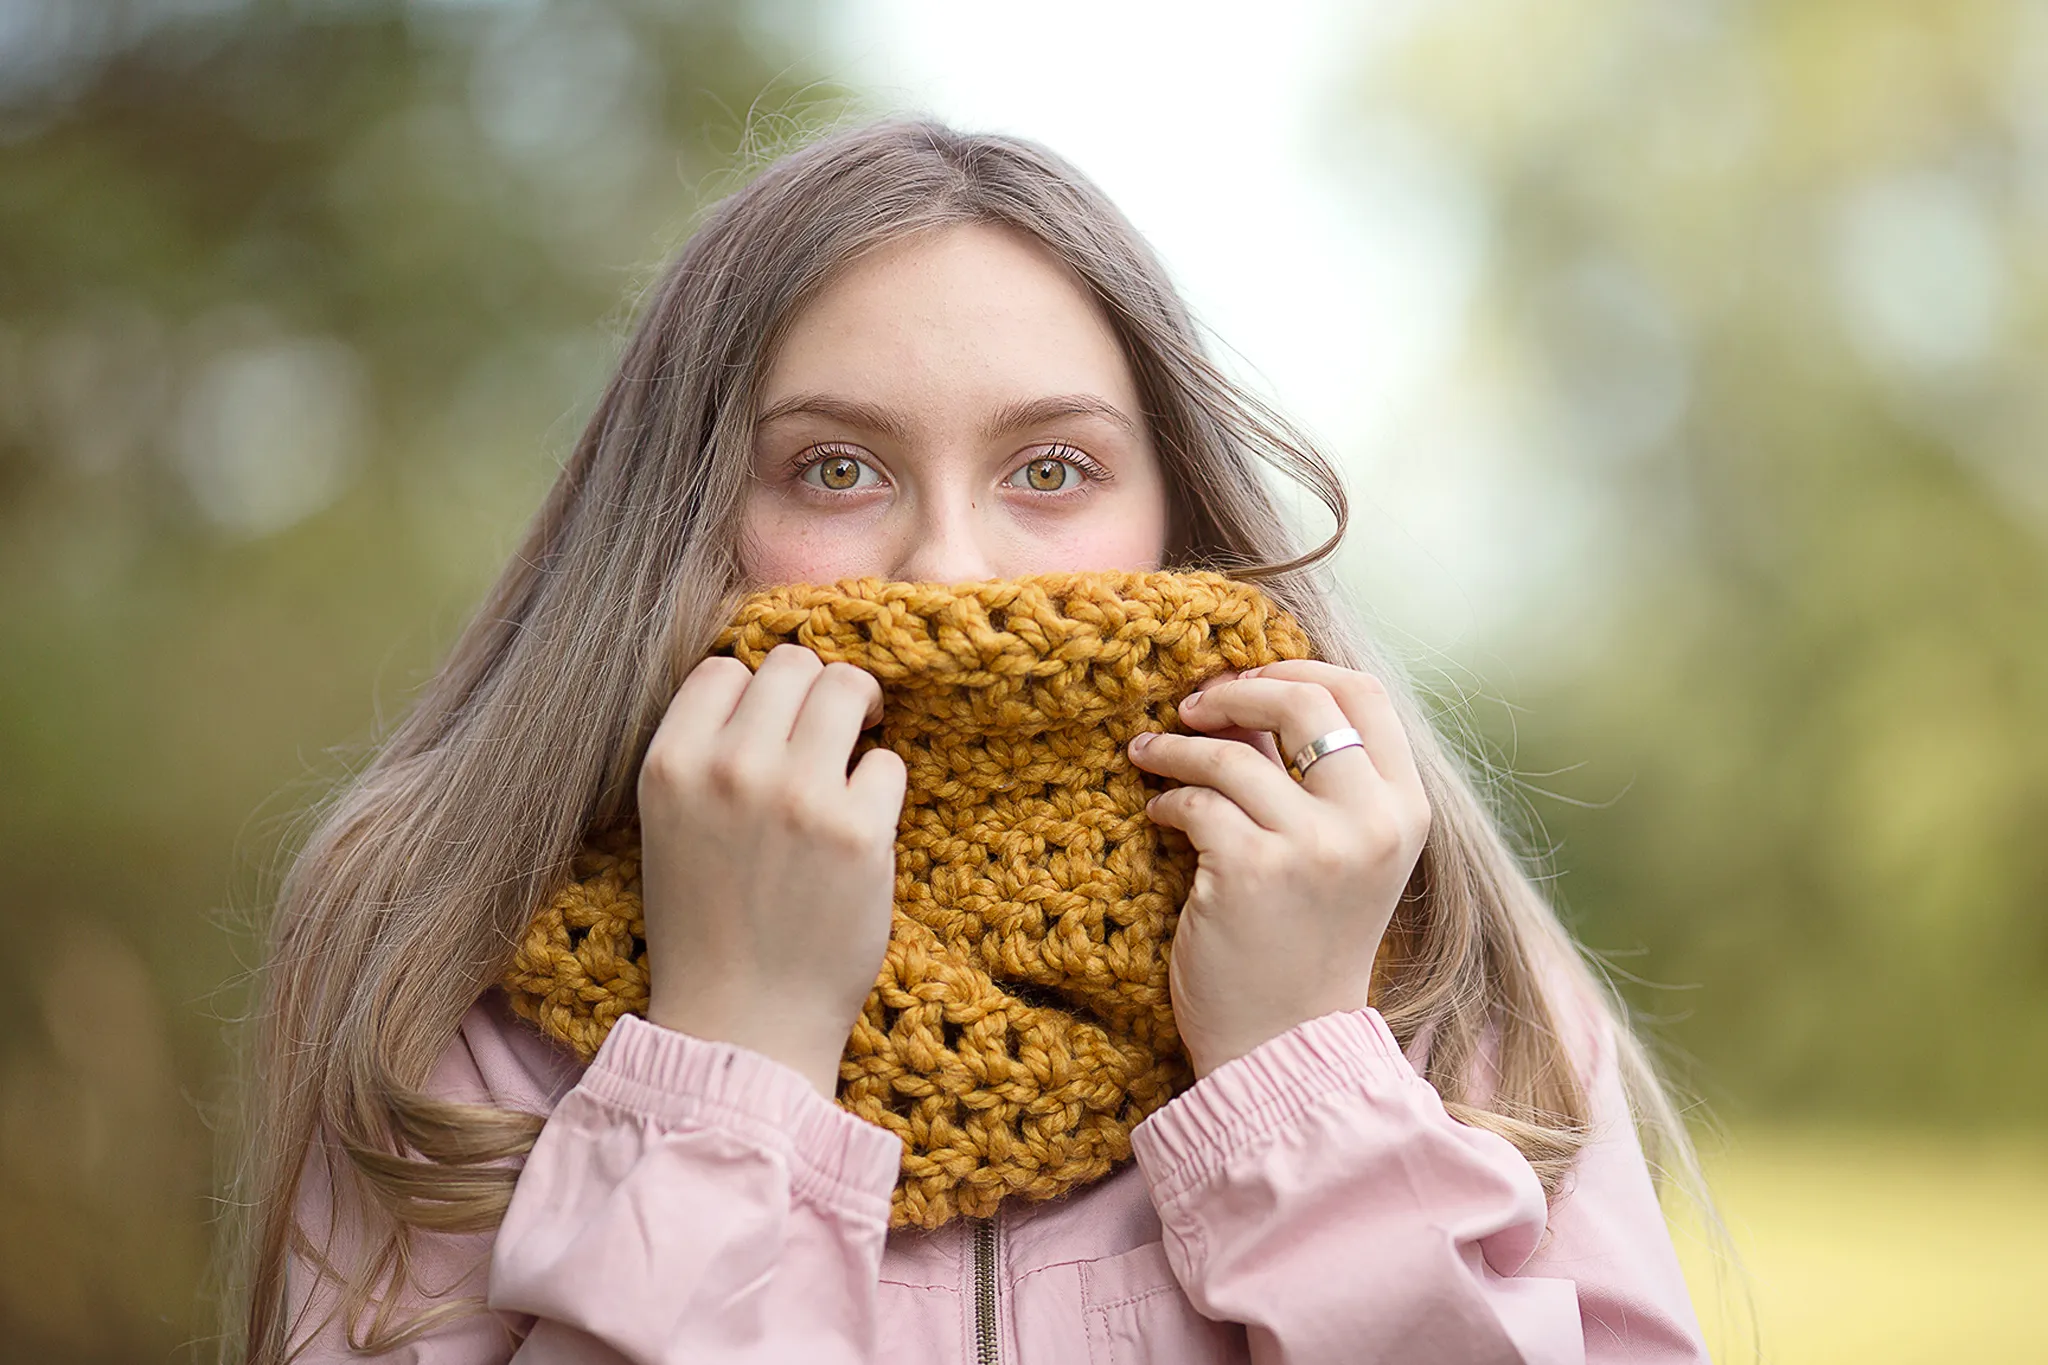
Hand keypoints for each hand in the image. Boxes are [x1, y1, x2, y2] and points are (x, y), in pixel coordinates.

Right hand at [637, 643, 906, 1097]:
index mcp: (670, 765)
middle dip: (817, 691)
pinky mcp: (859, 831)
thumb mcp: (671, 828)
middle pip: (793, 664)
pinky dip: (882, 788)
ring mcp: (797, 795)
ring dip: (860, 712)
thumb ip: (706, 756)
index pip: (725, 669)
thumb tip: (769, 691)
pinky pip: (889, 763)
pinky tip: (864, 828)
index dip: (758, 692)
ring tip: (859, 747)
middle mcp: (730, 768)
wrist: (741, 1029)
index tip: (778, 724)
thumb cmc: (709, 932)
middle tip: (834, 728)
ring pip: (846, 689)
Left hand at [1126, 659, 1431, 1078]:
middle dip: (1235, 691)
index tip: (1248, 679)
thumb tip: (1248, 696)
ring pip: (1233, 751)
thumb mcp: (1338, 854)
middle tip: (1190, 706)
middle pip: (1304, 700)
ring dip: (1178, 745)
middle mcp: (1371, 822)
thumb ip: (1309, 776)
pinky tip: (1159, 813)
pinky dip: (1167, 798)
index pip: (1364, 692)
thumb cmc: (1304, 945)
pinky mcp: (1252, 871)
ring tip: (1150, 753)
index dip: (1298, 667)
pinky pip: (1195, 800)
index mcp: (1404, 809)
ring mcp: (1315, 846)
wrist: (1286, 1045)